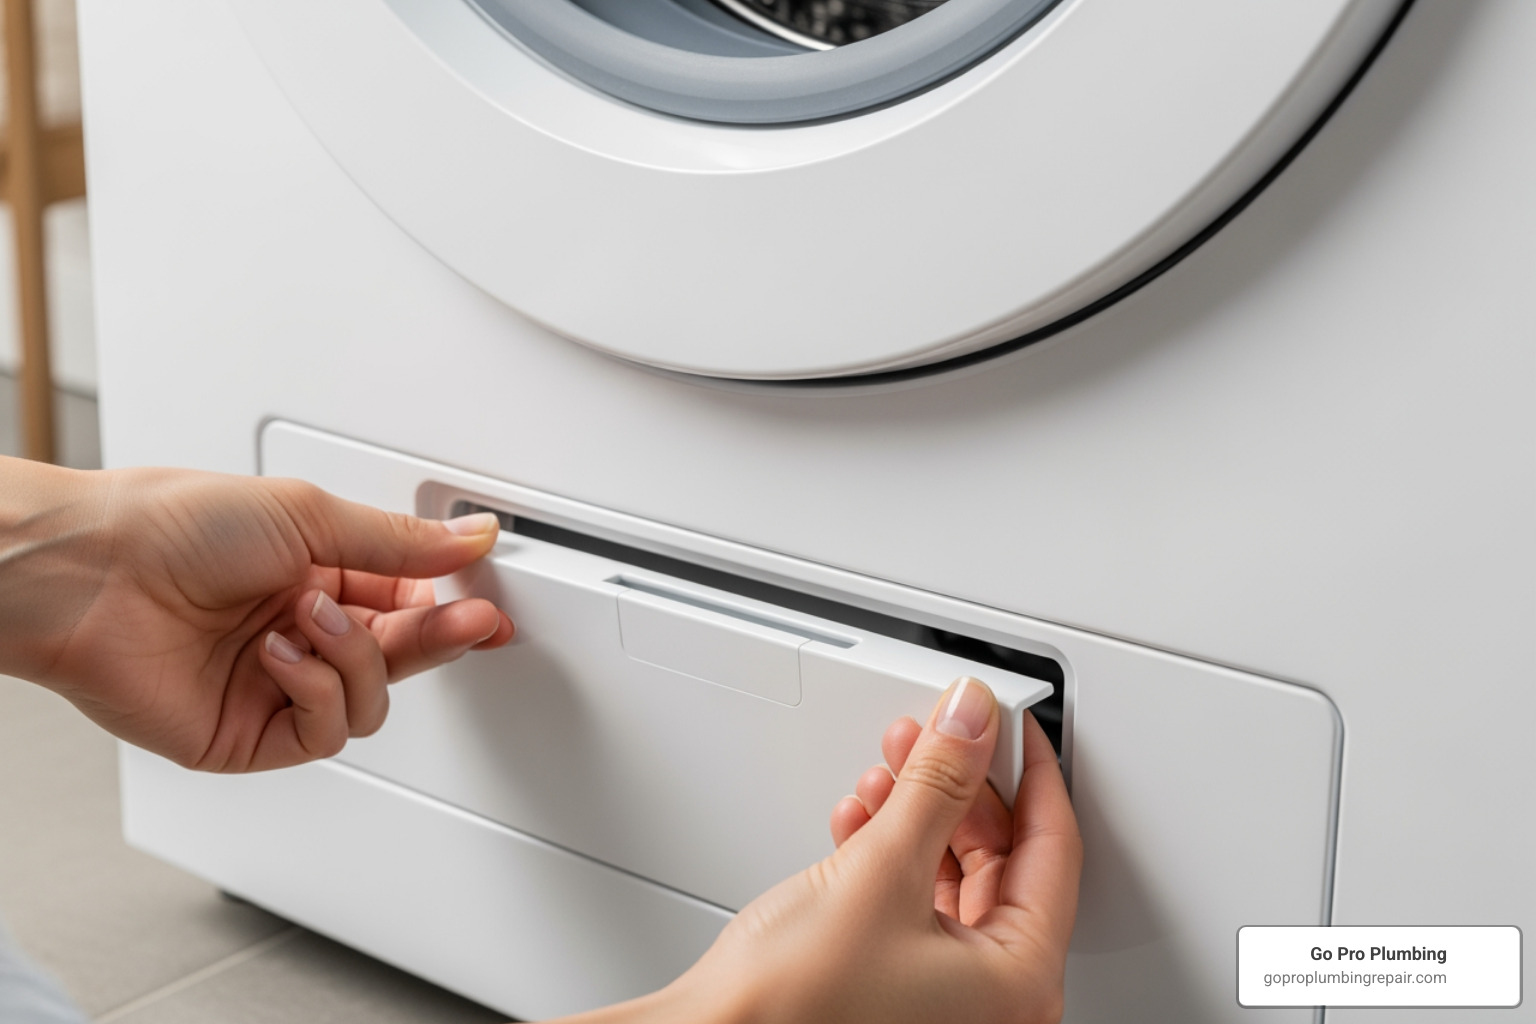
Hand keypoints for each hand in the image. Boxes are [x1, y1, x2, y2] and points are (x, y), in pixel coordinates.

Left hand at [0, 458, 512, 771]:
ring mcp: (276, 685)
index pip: (408, 605)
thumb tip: (471, 536)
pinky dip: (315, 690)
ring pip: (370, 702)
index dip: (453, 610)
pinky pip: (324, 731)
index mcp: (316, 575)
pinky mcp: (249, 735)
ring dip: (356, 659)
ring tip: (311, 620)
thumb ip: (400, 541)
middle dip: (436, 639)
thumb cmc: (172, 526)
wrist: (90, 575)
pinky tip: (281, 655)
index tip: (489, 603)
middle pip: (400, 656)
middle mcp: (299, 632)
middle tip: (469, 622)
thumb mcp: (308, 514)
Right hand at [567, 678, 1081, 1023]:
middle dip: (960, 787)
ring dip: (919, 812)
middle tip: (939, 734)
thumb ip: (938, 783)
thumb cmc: (794, 1006)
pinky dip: (891, 850)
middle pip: (1002, 858)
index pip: (1055, 848)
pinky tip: (862, 816)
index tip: (1014, 723)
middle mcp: (992, 996)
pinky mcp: (896, 981)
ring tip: (891, 768)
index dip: (1032, 772)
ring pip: (951, 872)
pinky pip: (914, 897)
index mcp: (1018, 980)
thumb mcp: (882, 868)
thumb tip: (974, 723)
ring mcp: (944, 993)